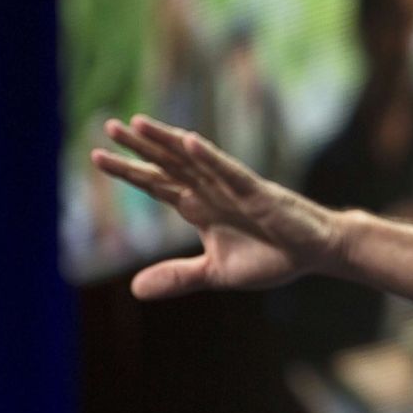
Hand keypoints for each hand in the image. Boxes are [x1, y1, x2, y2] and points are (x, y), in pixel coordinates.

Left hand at [91, 115, 342, 298]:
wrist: (314, 252)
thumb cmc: (271, 257)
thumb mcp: (216, 273)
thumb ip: (178, 276)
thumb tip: (134, 289)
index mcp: (200, 208)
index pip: (157, 185)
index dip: (129, 172)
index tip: (97, 156)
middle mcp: (212, 192)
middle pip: (168, 165)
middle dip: (139, 147)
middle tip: (108, 126)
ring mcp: (233, 188)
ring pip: (193, 160)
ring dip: (167, 141)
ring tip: (138, 123)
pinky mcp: (257, 192)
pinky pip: (229, 171)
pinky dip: (210, 157)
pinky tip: (190, 142)